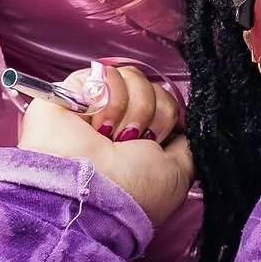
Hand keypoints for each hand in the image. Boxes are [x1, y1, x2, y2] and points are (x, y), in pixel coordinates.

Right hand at [20, 62, 193, 234]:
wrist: (89, 189)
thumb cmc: (131, 189)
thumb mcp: (178, 174)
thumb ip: (187, 147)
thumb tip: (188, 128)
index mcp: (141, 140)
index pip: (165, 101)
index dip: (168, 115)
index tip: (157, 139)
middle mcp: (119, 121)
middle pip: (150, 86)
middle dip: (149, 112)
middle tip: (132, 141)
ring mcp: (95, 105)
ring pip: (130, 76)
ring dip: (128, 109)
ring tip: (110, 136)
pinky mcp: (72, 92)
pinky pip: (103, 73)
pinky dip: (106, 99)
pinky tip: (95, 125)